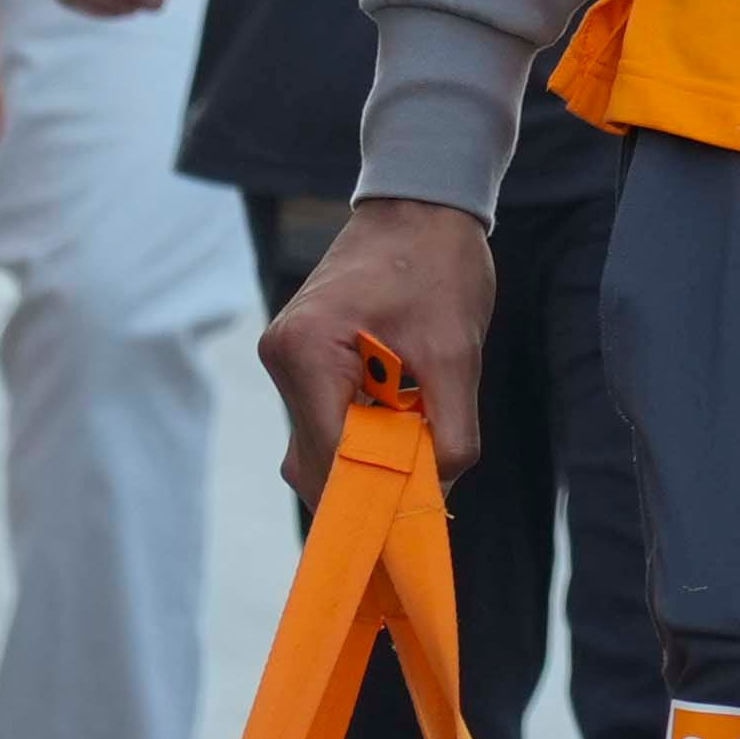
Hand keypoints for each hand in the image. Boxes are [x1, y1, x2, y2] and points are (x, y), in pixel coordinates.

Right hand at [260, 199, 497, 498]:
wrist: (422, 204)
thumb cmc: (438, 264)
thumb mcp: (456, 352)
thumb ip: (449, 431)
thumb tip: (435, 495)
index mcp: (306, 350)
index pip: (331, 455)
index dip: (371, 500)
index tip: (408, 534)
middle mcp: (283, 359)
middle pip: (319, 462)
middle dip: (371, 487)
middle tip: (425, 504)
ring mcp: (288, 362)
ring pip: (322, 450)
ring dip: (369, 464)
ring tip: (421, 462)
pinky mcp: (304, 363)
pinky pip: (328, 423)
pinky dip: (363, 441)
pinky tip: (405, 436)